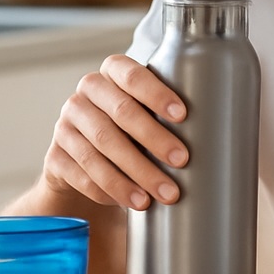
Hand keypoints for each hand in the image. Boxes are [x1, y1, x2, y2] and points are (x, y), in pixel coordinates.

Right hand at [44, 54, 187, 210]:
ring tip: (161, 194)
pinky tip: (133, 200)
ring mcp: (65, 125)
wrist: (84, 161)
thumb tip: (218, 135)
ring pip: (99, 149)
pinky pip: (82, 175)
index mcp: (110, 73)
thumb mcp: (146, 113)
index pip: (132, 75)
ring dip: (133, 174)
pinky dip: (110, 190)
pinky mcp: (55, 158)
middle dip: (154, 139)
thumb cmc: (130, 132)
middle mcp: (85, 94)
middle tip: (181, 161)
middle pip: (119, 114)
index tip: (183, 115)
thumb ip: (168, 113)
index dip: (156, 93)